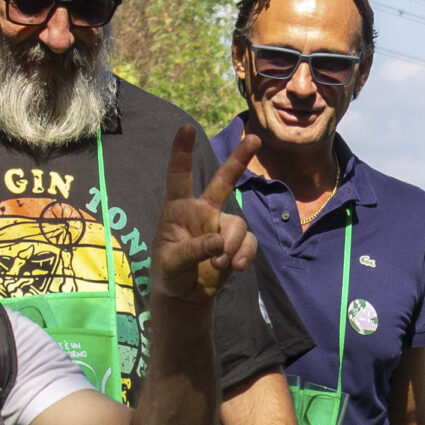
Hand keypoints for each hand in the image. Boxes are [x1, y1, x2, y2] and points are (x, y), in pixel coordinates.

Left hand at [149, 127, 259, 300]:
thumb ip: (192, 250)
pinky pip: (249, 242)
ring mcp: (221, 226)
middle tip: (255, 139)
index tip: (186, 128)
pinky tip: (235, 267)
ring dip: (233, 245)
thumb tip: (218, 243)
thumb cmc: (170, 273)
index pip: (179, 177)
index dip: (182, 153)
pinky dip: (244, 255)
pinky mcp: (236, 243)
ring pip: (238, 224)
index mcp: (179, 210)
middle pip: (223, 180)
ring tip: (221, 264)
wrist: (186, 295)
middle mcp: (202, 212)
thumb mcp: (172, 263)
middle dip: (239, 160)